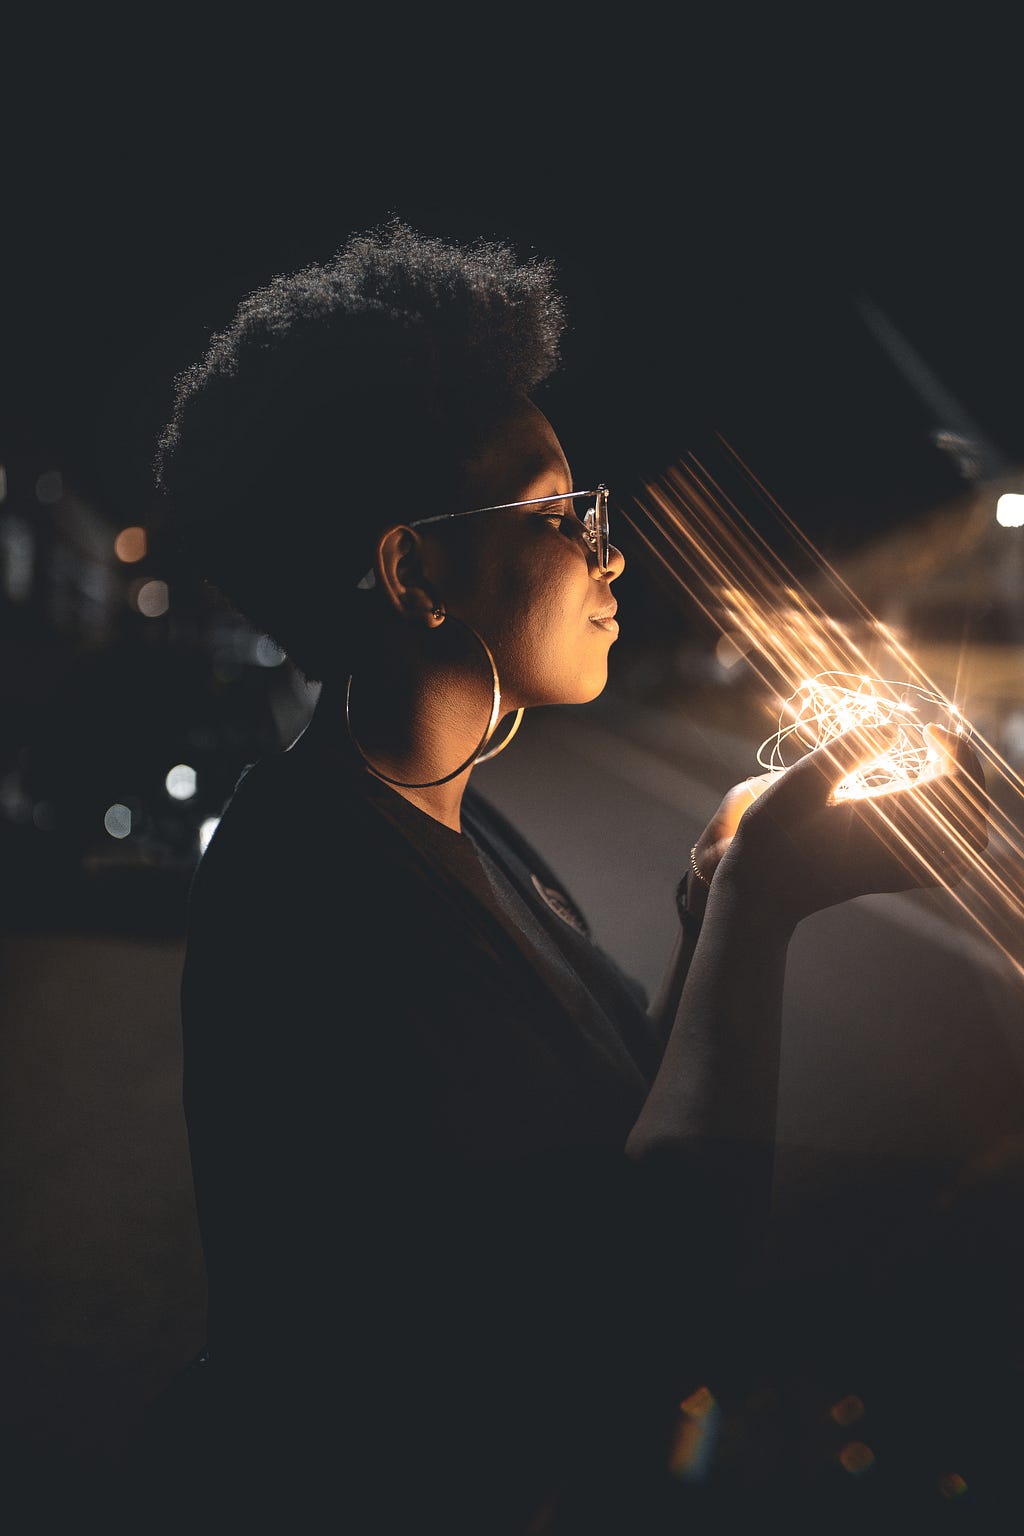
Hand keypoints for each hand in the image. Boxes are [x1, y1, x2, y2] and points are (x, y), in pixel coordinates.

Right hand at [716, 722, 987, 924]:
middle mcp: (906, 849)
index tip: (929, 730)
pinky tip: (930, 811)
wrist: (762, 891)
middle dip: (966, 771)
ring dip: (965, 801)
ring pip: (968, 839)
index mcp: (890, 821)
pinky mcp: (896, 879)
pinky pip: (952, 863)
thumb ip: (848, 750)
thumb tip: (894, 729)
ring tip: (937, 770)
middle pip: (973, 812)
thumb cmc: (774, 835)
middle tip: (938, 744)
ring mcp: (904, 868)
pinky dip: (957, 833)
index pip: (957, 785)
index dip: (956, 750)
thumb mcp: (801, 782)